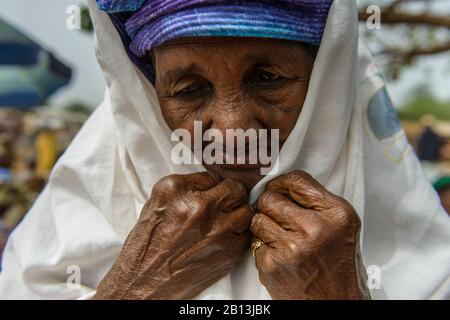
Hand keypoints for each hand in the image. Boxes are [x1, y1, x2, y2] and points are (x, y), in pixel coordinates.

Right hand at [95, 172, 253, 298]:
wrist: (143, 281)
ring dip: (239, 214)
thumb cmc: (147, 244)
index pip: (213, 176)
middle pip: (235, 189)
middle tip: (226, 202)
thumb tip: (210, 181)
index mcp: (176, 190)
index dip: (215, 185)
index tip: (213, 192)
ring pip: (246, 211)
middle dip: (232, 194)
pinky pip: (246, 234)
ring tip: (227, 220)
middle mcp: (198, 207)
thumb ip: (183, 188)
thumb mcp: (155, 203)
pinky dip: (238, 235)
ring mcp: (216, 230)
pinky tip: (223, 238)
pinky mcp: (228, 252)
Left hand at [251, 170, 368, 299]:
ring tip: (279, 237)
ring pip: (257, 218)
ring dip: (264, 226)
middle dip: (269, 205)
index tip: (277, 189)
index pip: (296, 180)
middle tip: (277, 216)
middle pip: (271, 198)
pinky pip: (254, 242)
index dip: (281, 183)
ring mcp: (292, 247)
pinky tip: (279, 255)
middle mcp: (315, 228)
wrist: (335, 304)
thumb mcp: (341, 227)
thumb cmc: (338, 266)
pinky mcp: (273, 264)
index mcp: (336, 214)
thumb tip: (280, 185)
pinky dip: (263, 247)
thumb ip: (316, 203)